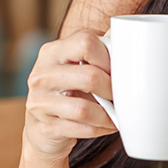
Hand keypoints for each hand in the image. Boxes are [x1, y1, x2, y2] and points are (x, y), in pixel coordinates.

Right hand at [21, 31, 118, 162]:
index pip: (86, 42)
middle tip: (121, 96)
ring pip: (84, 109)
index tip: (116, 70)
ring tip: (118, 115)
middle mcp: (42, 74)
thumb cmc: (69, 90)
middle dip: (112, 89)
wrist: (42, 126)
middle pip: (89, 77)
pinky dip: (101, 128)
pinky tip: (108, 126)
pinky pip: (82, 129)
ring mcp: (40, 102)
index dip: (108, 57)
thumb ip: (98, 51)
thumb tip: (127, 38)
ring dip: (108, 115)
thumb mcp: (76, 66)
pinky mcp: (45, 127)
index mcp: (53, 52)